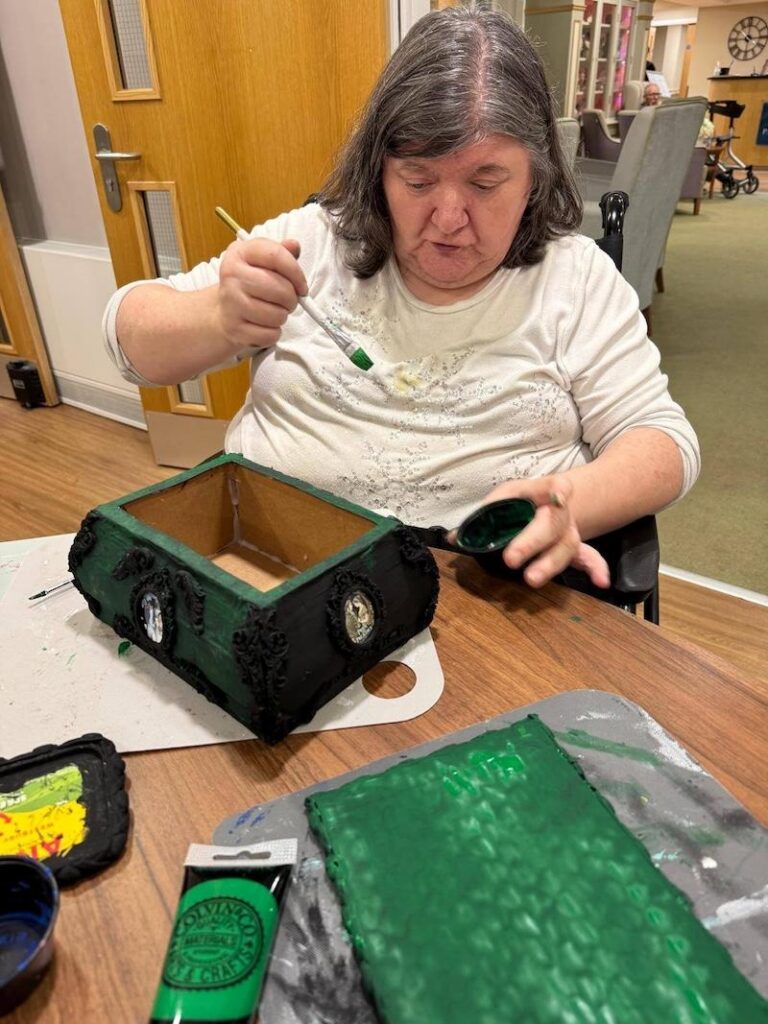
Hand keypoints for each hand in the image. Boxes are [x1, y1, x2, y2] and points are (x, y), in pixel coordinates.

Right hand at [216, 237, 307, 351]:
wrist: (224, 311)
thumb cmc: (251, 284)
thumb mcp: (263, 262)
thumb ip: (282, 253)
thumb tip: (295, 246)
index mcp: (239, 252)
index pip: (276, 256)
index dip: (296, 273)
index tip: (302, 287)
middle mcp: (231, 274)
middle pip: (280, 289)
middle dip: (292, 299)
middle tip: (288, 302)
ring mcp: (230, 302)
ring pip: (277, 315)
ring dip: (282, 316)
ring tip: (273, 312)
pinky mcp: (234, 328)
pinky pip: (269, 335)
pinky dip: (273, 333)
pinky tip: (265, 325)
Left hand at [473, 475, 609, 589]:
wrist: (547, 503)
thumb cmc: (517, 503)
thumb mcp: (499, 501)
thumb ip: (479, 518)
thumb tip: (455, 538)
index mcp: (538, 492)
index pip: (553, 486)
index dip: (558, 490)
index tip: (560, 496)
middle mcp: (558, 511)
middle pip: (552, 524)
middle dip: (532, 542)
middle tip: (511, 559)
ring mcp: (568, 531)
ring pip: (567, 545)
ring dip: (550, 563)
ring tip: (531, 579)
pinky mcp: (573, 549)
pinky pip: (588, 557)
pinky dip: (596, 569)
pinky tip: (601, 582)